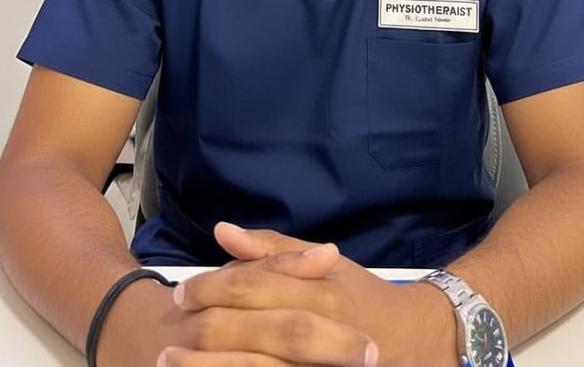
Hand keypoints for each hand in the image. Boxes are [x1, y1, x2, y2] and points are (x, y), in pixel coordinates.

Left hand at [158, 223, 455, 366]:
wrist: (415, 343)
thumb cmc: (361, 298)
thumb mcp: (325, 265)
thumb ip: (272, 250)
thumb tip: (222, 230)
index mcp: (319, 290)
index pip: (253, 286)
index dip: (211, 288)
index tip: (182, 293)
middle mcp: (320, 329)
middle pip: (248, 330)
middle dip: (202, 333)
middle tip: (168, 339)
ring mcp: (320, 366)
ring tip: (170, 365)